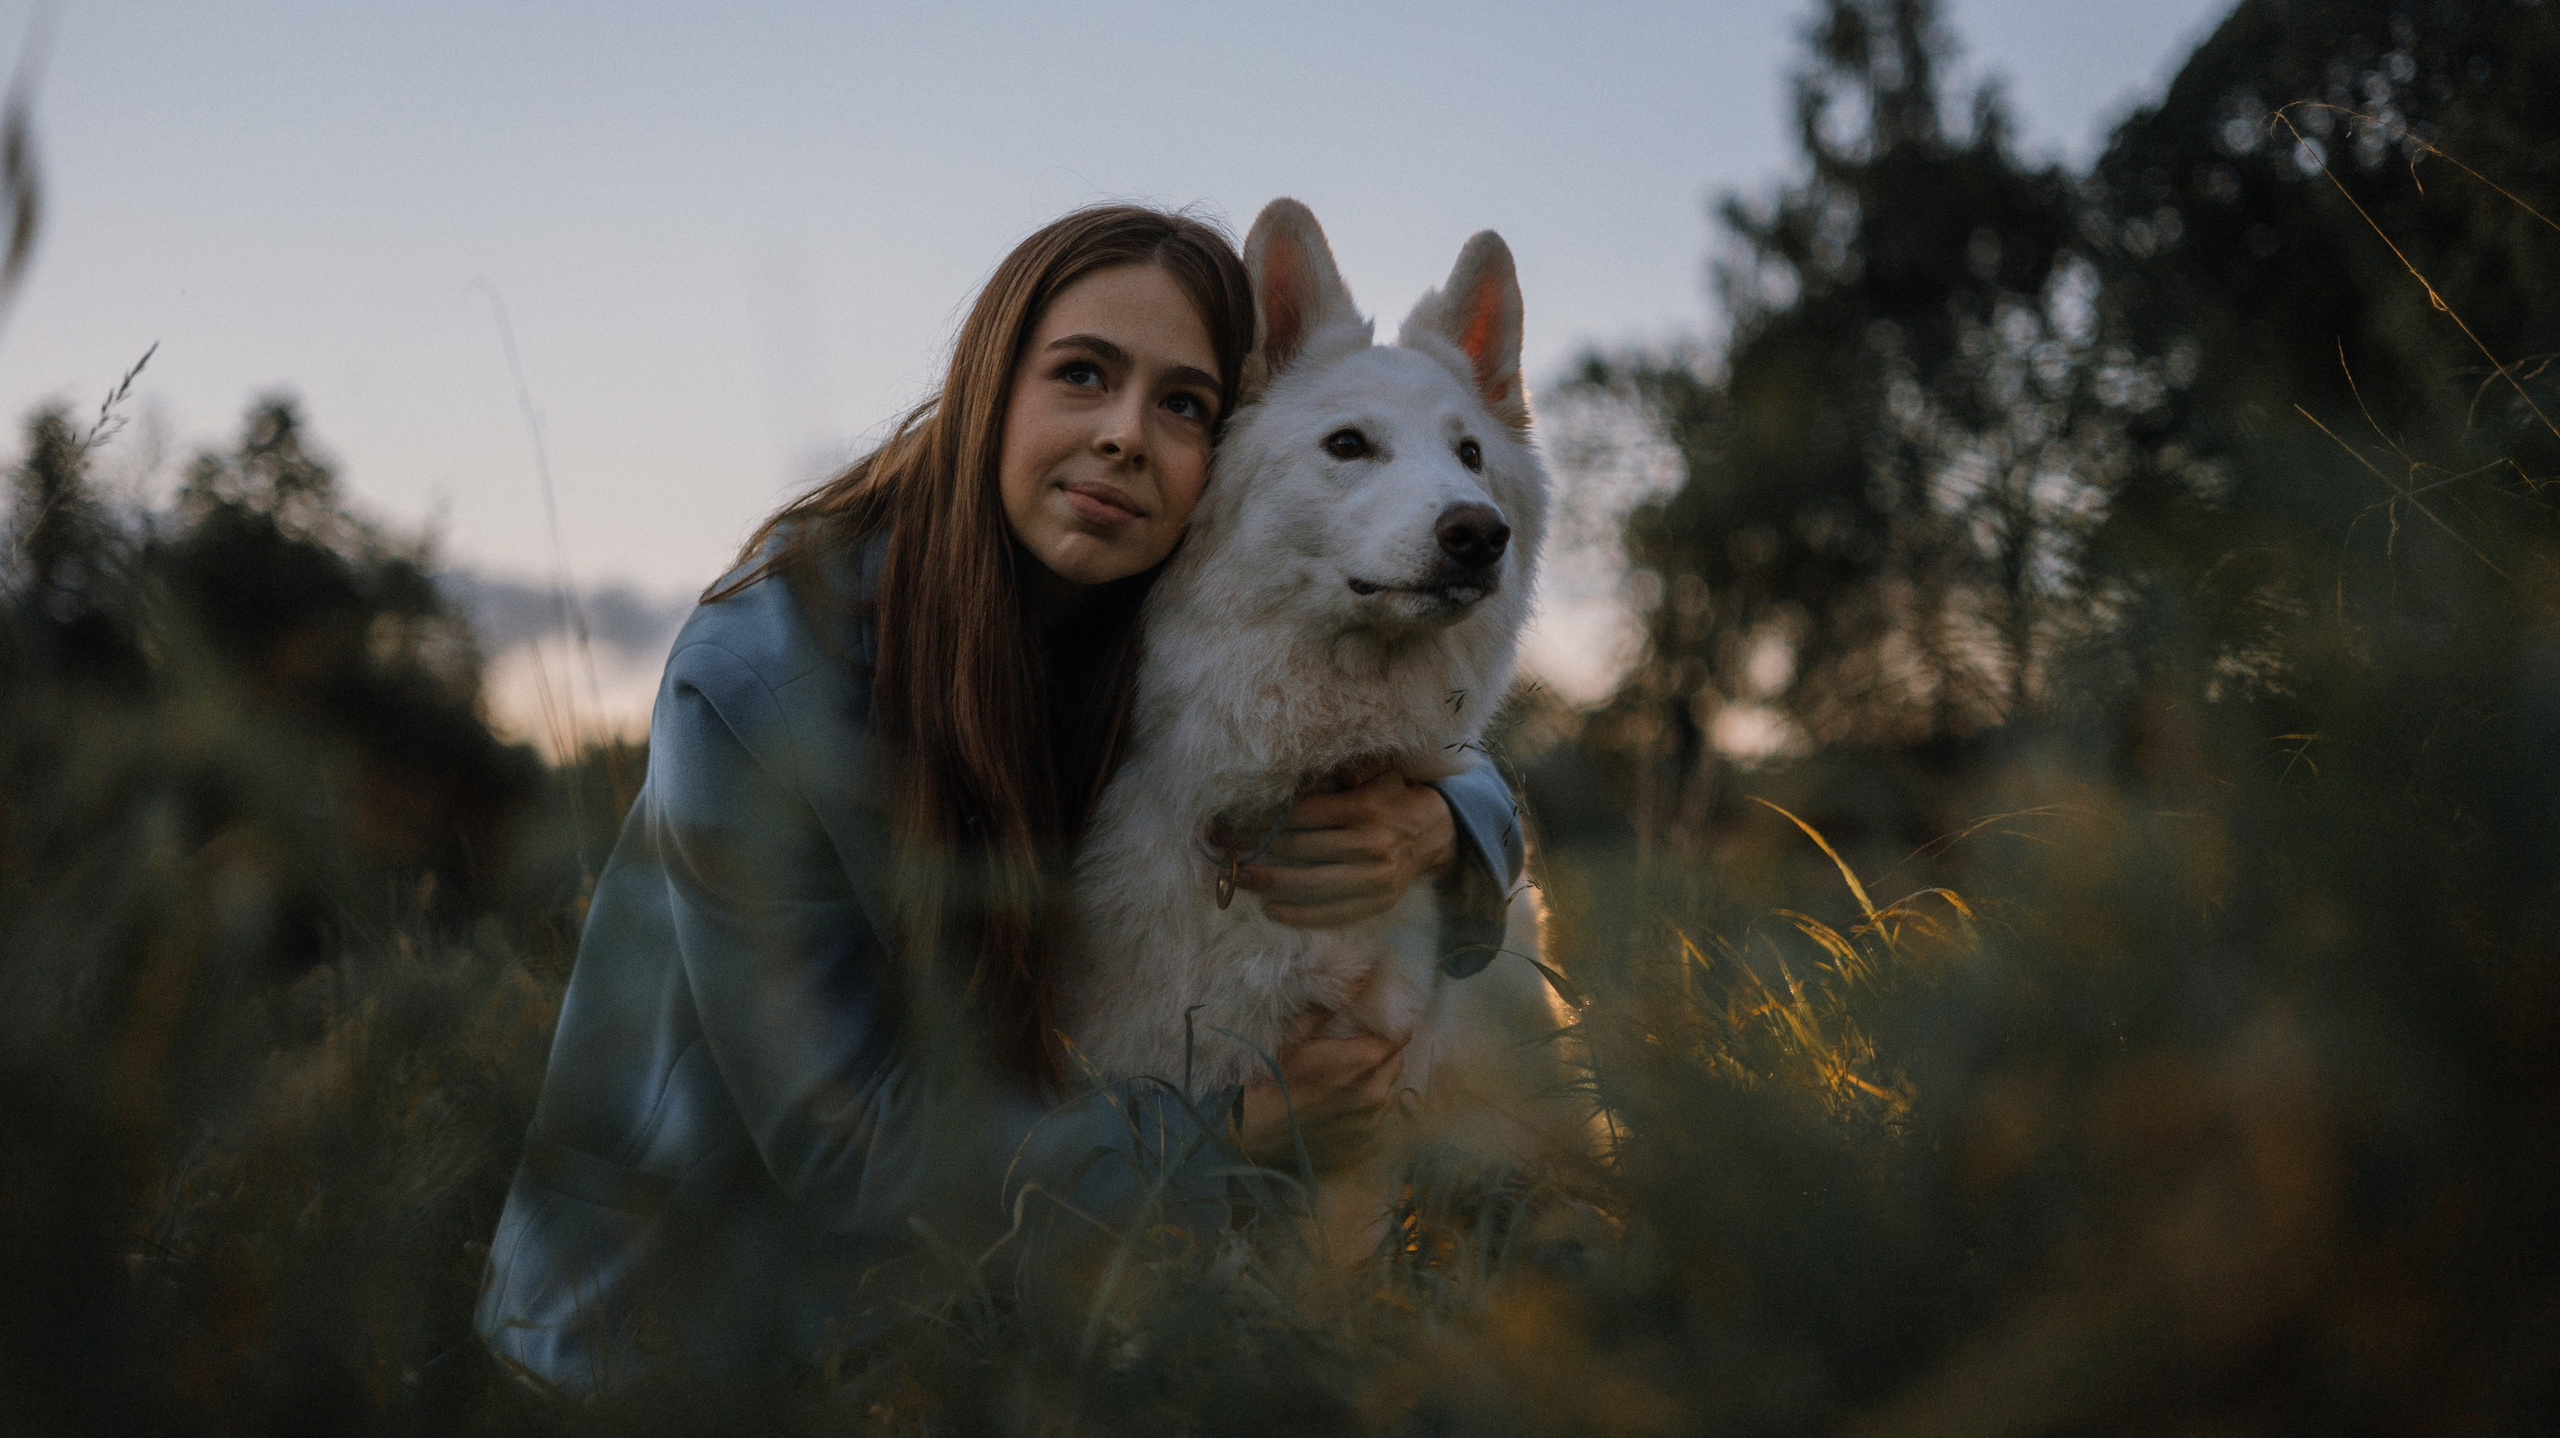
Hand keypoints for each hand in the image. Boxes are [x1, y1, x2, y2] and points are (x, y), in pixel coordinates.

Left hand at [1219, 766, 1458, 928]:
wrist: (1436, 834)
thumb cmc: (1393, 797)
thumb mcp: (1377, 772)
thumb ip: (1346, 769)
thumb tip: (1303, 770)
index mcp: (1363, 808)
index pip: (1300, 817)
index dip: (1261, 822)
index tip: (1230, 824)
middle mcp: (1368, 844)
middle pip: (1299, 850)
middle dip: (1255, 850)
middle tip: (1222, 851)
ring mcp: (1374, 878)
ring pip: (1311, 884)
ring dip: (1270, 883)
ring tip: (1239, 880)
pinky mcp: (1378, 902)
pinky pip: (1333, 913)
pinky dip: (1299, 915)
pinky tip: (1272, 910)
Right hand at [1231, 1004, 1409, 1171]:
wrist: (1256, 1131)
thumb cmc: (1273, 1078)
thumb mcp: (1295, 1035)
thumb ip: (1330, 1007)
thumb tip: (1363, 976)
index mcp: (1361, 1062)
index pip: (1401, 1035)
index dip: (1391, 1022)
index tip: (1377, 1016)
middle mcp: (1375, 1092)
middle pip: (1396, 1057)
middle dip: (1383, 1046)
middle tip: (1359, 1040)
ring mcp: (1372, 1118)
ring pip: (1389, 1083)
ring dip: (1378, 1071)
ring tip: (1350, 1067)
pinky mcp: (1366, 1136)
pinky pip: (1379, 1106)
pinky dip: (1369, 1095)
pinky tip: (1344, 1094)